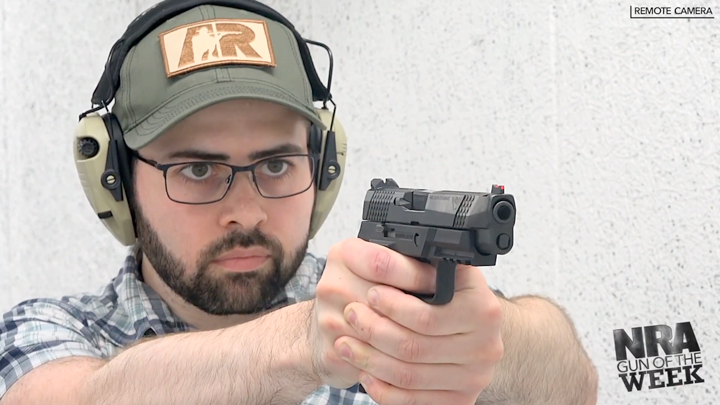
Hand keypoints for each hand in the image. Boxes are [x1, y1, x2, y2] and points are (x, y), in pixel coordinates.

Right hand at [310, 237, 445, 387]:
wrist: (318, 329)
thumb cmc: (355, 293)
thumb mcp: (372, 265)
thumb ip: (401, 261)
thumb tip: (444, 267)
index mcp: (344, 255)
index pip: (383, 262)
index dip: (417, 275)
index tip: (440, 284)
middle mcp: (332, 285)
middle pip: (385, 300)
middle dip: (419, 310)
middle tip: (446, 316)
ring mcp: (328, 320)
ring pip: (383, 335)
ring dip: (412, 339)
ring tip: (434, 338)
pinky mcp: (332, 352)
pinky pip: (373, 360)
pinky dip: (397, 361)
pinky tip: (412, 359)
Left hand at [320, 238, 503, 404]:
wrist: (478, 327)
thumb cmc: (456, 294)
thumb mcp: (444, 270)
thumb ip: (417, 265)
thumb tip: (376, 254)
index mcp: (482, 308)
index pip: (426, 316)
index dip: (392, 306)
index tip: (369, 294)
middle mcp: (485, 346)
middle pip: (414, 348)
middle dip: (373, 331)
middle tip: (350, 315)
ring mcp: (474, 377)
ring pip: (409, 376)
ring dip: (370, 360)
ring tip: (346, 343)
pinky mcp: (460, 399)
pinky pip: (413, 400)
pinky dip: (383, 388)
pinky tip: (366, 372)